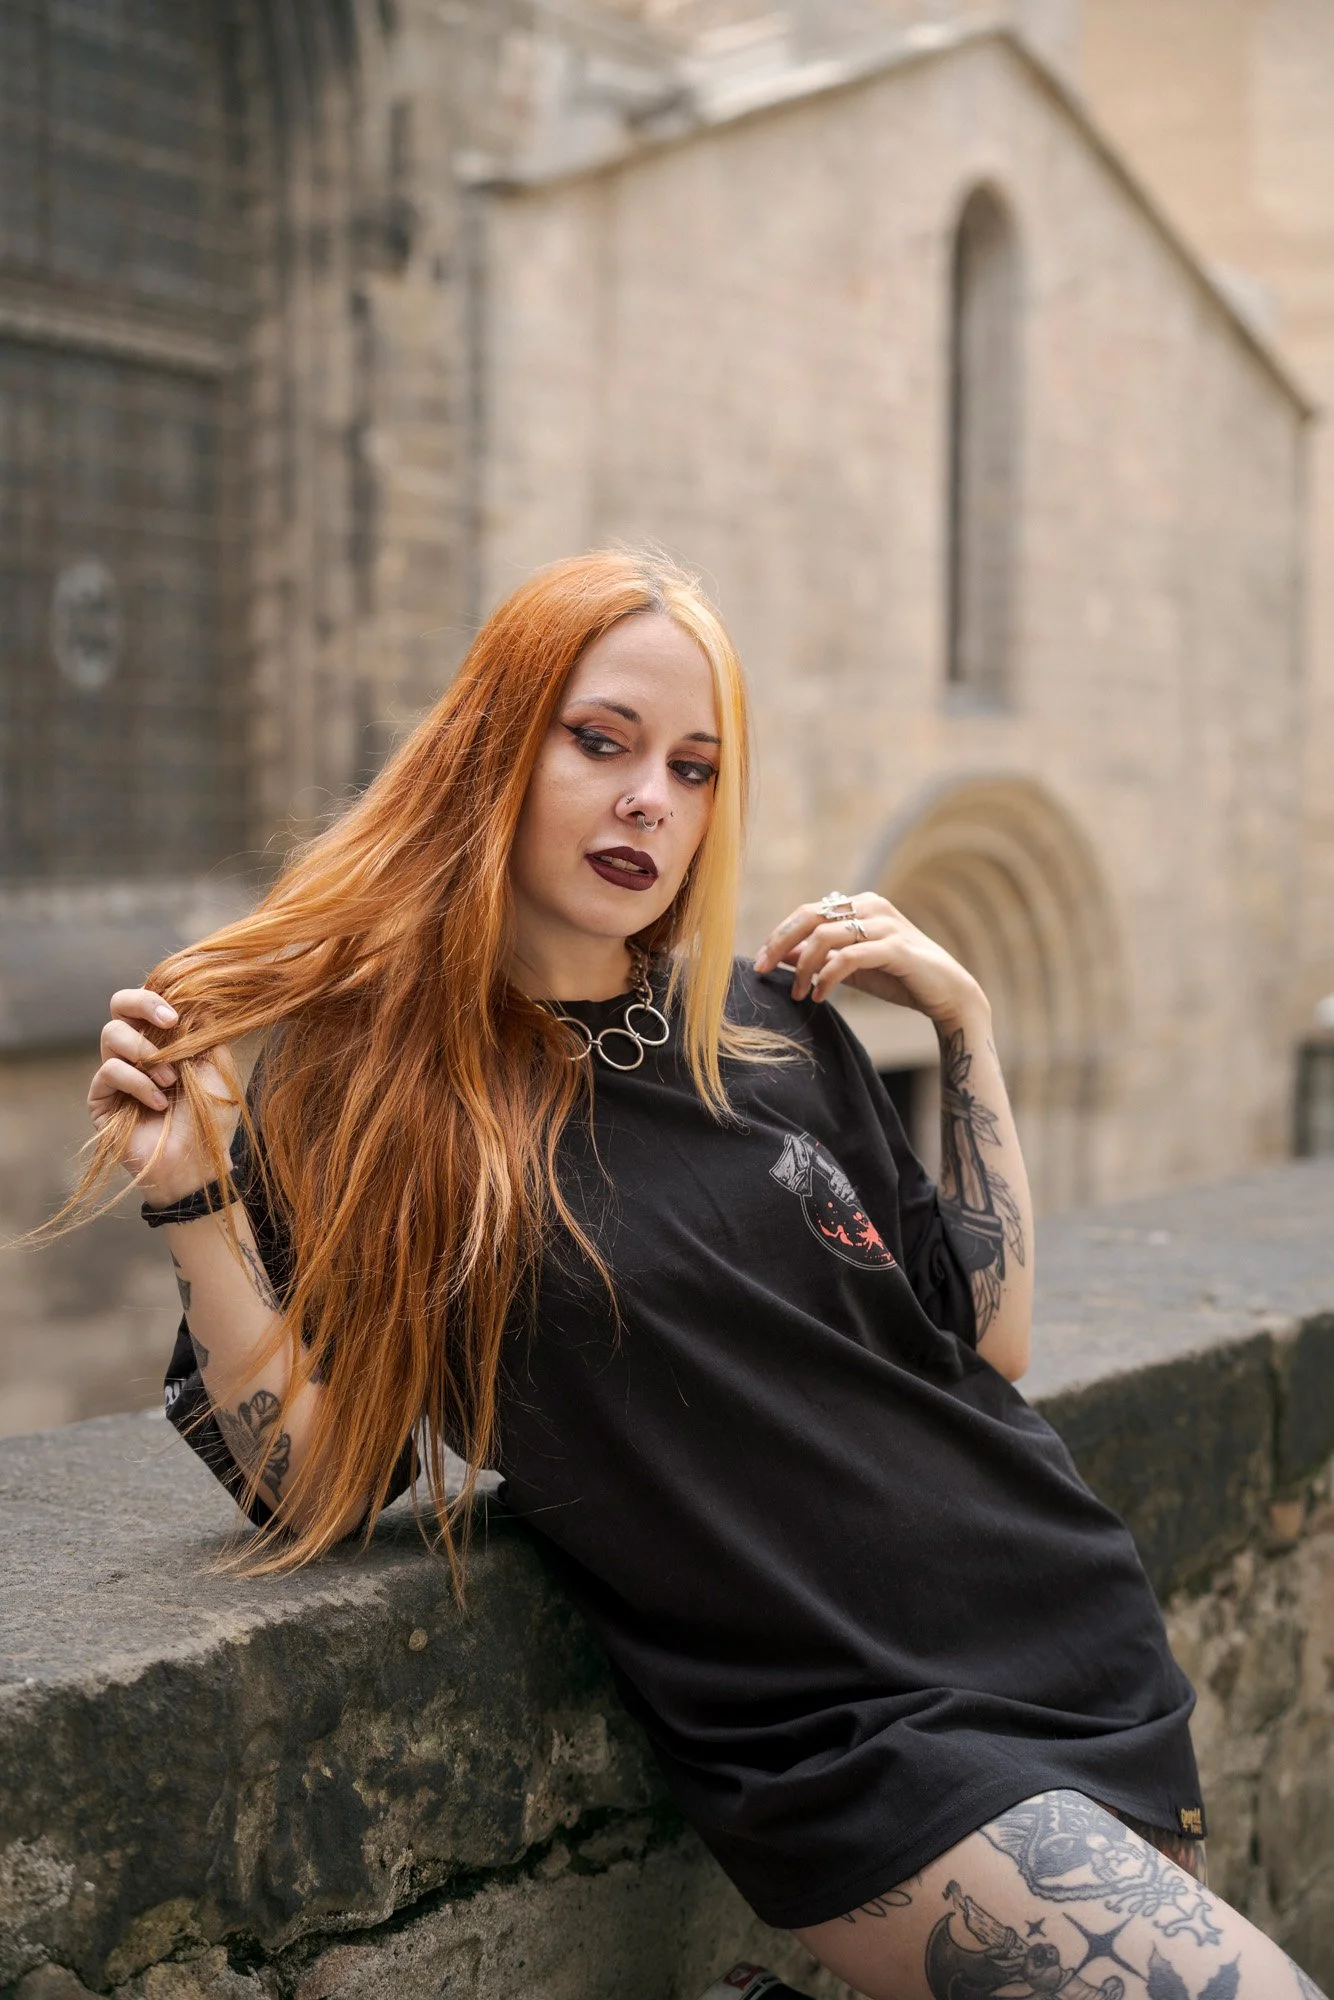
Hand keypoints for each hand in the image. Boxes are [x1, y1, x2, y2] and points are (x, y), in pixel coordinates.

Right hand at [88, 988, 240, 1203]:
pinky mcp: (100, 1099)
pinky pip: (109, 1072)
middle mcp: (136, 1052)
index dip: (157, 996)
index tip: (179, 1013)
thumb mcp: (217, 1068)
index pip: (148, 1002)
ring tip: (171, 1079)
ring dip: (146, 1052)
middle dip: (140, 1004)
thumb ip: (205, 1032)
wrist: (197, 1165)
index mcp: (163, 1039)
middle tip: (168, 1020)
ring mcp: (116, 1074)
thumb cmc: (211, 1118)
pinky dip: (137, 1083)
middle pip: (119, 1006)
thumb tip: (196, 997)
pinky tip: (159, 1103)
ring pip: (111, 1035)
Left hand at [753, 893, 986, 1029]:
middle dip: (780, 944)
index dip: (779, 936)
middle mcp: (872, 906)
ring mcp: (885, 924)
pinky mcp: (896, 948)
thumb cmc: (899, 978)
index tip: (760, 963)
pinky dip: (827, 977)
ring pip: (825, 936)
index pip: (807, 912)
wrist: (947, 994)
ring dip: (804, 968)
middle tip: (763, 971)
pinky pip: (849, 957)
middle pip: (810, 916)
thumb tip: (781, 956)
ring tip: (799, 994)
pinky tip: (820, 996)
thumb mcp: (851, 967)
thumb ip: (820, 957)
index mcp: (860, 904)